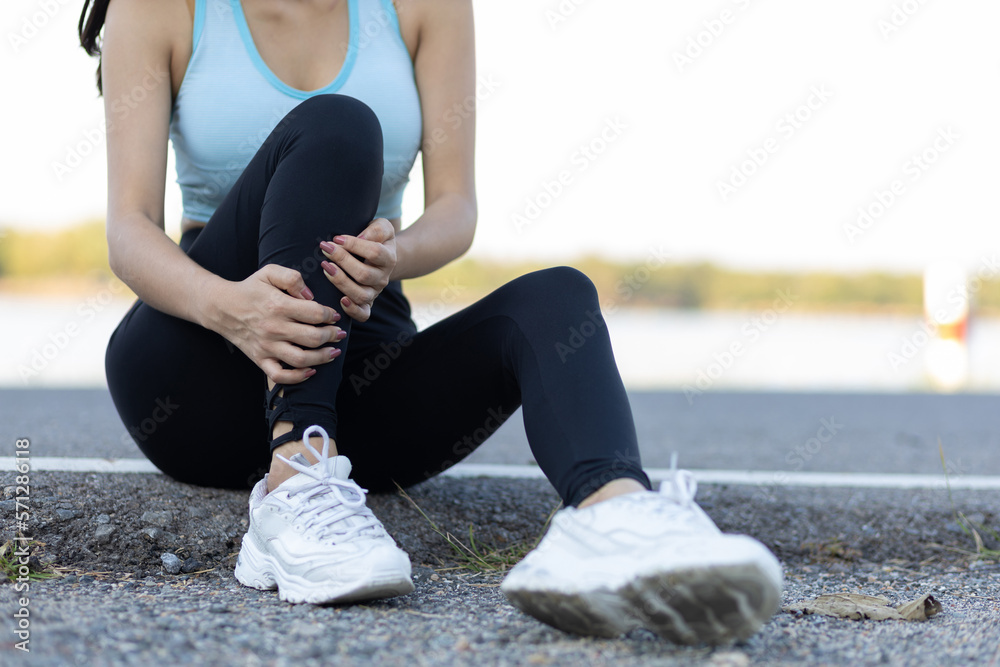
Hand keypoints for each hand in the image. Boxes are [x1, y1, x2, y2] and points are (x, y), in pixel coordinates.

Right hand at [209, 265, 343, 384]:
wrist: (222, 308)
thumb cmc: (250, 289)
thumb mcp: (269, 272)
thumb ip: (292, 278)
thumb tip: (310, 296)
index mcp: (278, 305)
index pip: (315, 313)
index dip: (330, 315)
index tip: (335, 315)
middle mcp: (273, 328)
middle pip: (313, 338)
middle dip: (332, 336)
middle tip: (339, 333)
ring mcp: (266, 347)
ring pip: (301, 359)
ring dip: (323, 357)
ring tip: (334, 352)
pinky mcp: (260, 359)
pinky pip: (280, 376)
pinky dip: (298, 377)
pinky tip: (311, 371)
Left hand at [319, 218, 396, 321]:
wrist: (381, 257)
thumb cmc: (376, 239)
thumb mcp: (382, 227)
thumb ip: (377, 229)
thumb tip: (362, 236)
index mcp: (388, 258)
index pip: (374, 252)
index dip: (354, 245)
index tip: (336, 238)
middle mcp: (382, 278)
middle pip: (364, 275)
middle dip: (342, 261)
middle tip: (326, 250)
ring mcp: (375, 293)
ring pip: (360, 295)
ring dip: (341, 282)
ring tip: (325, 268)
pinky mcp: (367, 304)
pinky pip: (363, 314)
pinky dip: (352, 310)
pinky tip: (340, 300)